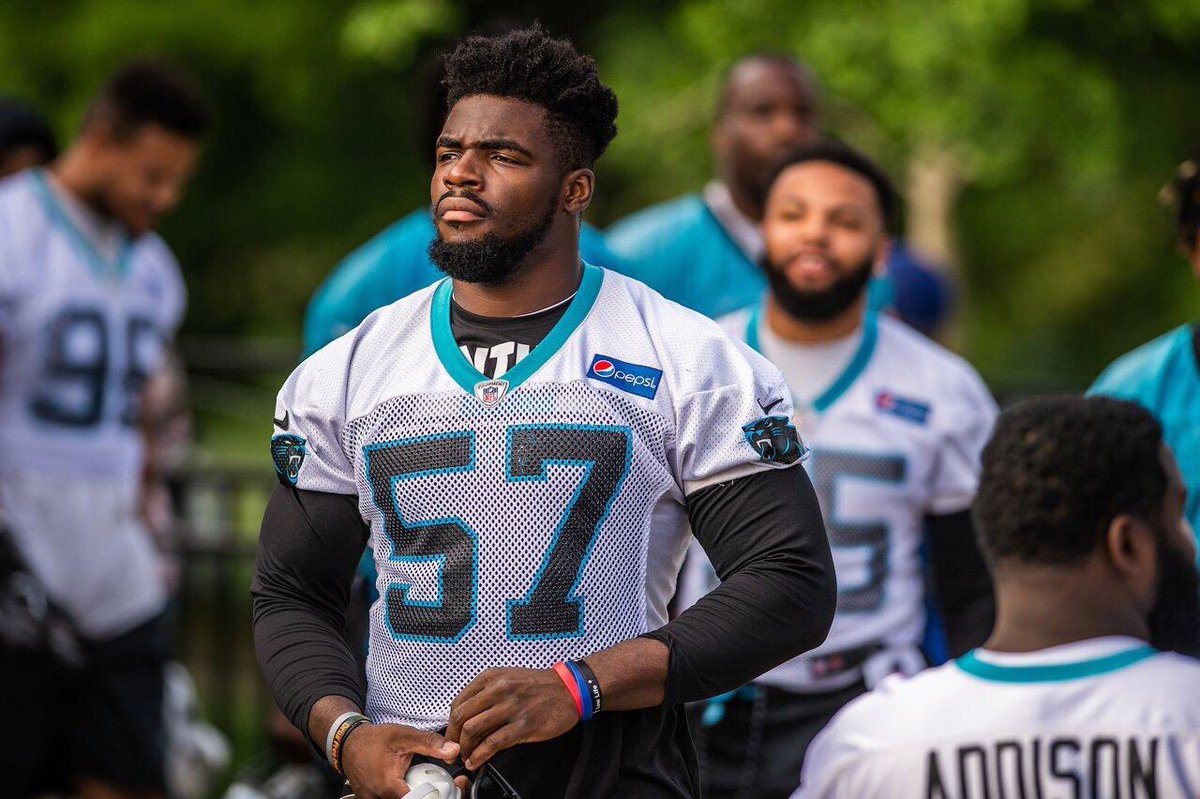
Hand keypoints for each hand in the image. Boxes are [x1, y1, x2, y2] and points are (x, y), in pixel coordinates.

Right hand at [341, 723, 468, 798]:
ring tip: (413, 782)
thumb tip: (453, 750)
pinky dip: (399, 795)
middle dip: (421, 795)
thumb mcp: (403, 736)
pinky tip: (402, 785)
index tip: (437, 788)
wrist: (349, 744)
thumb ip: (429, 744)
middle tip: (427, 784)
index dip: (431, 795)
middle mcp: (378, 798)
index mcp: (388, 785)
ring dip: (409, 794)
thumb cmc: (373, 740)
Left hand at [447, 667, 578, 768]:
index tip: (451, 737)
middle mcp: (498, 689)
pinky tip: (477, 762)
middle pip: (461, 717)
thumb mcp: (508, 679)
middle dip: (453, 739)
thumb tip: (467, 719)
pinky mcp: (524, 724)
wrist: (569, 689)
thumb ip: (487, 695)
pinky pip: (493, 743)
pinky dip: (480, 756)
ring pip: (473, 730)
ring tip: (467, 758)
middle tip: (454, 751)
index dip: (450, 725)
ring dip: (465, 749)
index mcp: (491, 677)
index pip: (459, 703)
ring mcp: (511, 706)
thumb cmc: (539, 686)